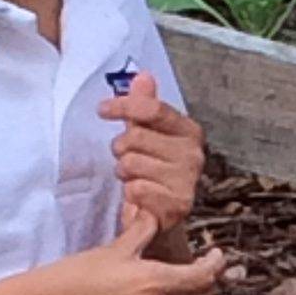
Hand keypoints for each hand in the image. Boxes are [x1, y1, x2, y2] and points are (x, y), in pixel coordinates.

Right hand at [16, 205, 225, 294]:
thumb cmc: (76, 276)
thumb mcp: (115, 248)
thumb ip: (144, 231)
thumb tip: (157, 214)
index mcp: (154, 282)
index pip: (204, 276)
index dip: (216, 265)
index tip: (216, 257)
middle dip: (208, 285)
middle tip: (204, 272)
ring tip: (184, 292)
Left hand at [98, 72, 203, 235]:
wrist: (162, 219)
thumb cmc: (153, 173)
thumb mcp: (147, 135)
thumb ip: (145, 106)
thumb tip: (143, 75)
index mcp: (189, 131)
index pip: (152, 108)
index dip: (122, 105)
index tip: (102, 110)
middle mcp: (194, 154)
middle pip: (136, 136)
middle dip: (122, 148)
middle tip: (127, 159)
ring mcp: (187, 180)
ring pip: (131, 163)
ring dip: (125, 173)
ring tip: (135, 179)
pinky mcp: (177, 205)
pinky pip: (136, 188)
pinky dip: (131, 193)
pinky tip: (141, 197)